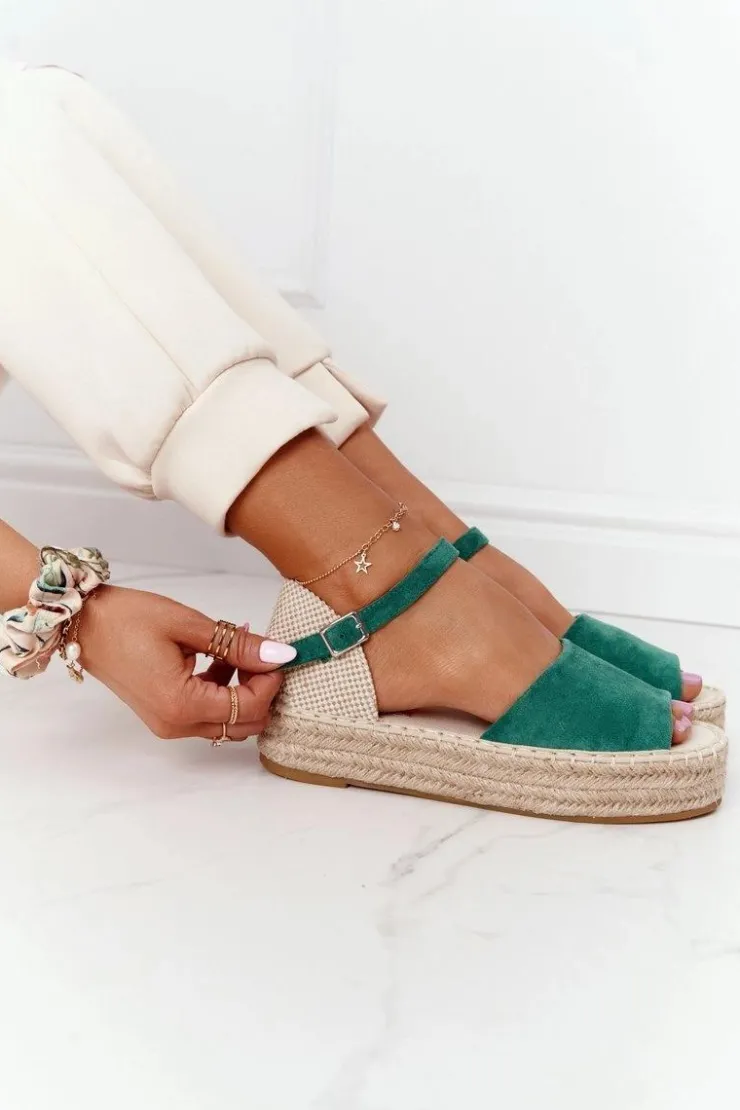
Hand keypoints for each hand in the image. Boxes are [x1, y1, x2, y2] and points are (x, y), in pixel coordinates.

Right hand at [78, 585, 291, 741]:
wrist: (84, 624)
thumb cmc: (128, 619)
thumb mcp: (189, 626)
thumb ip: (238, 645)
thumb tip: (279, 655)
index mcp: (181, 704)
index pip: (249, 707)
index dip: (270, 680)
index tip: (274, 651)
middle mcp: (176, 724)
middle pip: (243, 724)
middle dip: (261, 690)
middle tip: (259, 653)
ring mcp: (169, 724)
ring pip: (229, 721)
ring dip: (243, 690)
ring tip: (237, 648)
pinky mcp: (165, 716)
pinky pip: (208, 714)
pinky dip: (223, 691)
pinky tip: (220, 658)